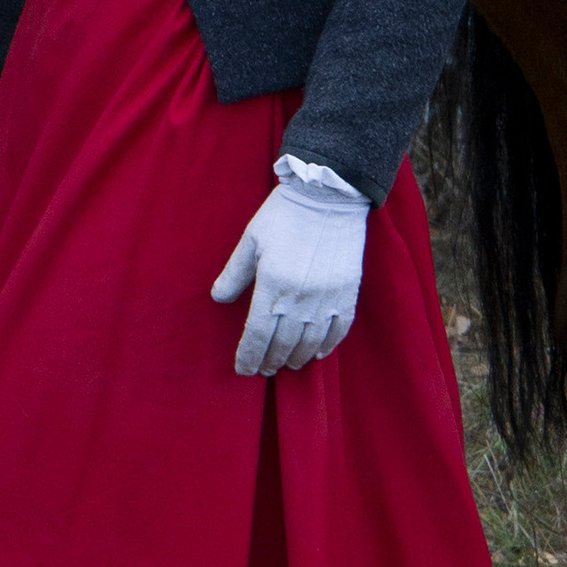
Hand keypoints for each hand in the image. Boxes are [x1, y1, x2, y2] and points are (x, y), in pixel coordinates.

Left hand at [211, 155, 368, 375]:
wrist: (329, 196)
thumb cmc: (284, 215)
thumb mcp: (251, 240)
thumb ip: (234, 274)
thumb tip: (218, 299)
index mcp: (272, 285)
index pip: (257, 334)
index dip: (248, 356)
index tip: (243, 369)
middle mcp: (300, 298)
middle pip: (283, 344)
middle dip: (270, 361)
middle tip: (262, 370)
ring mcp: (328, 298)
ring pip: (310, 342)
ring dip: (296, 358)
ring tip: (285, 365)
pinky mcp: (348, 292)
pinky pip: (339, 329)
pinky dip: (327, 346)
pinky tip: (317, 354)